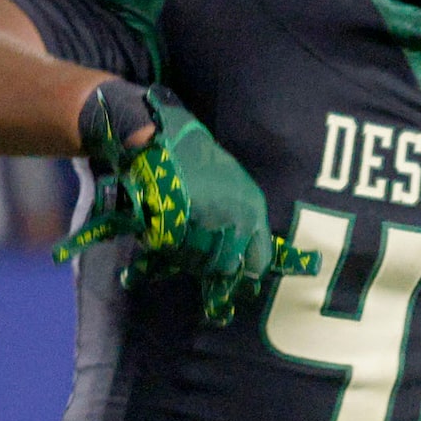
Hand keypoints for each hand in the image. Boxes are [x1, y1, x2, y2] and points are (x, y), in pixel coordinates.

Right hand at [58, 81, 315, 321]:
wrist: (159, 142)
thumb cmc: (198, 159)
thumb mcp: (234, 185)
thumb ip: (242, 218)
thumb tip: (245, 255)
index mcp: (253, 210)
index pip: (261, 259)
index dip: (249, 271)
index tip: (240, 278)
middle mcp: (236, 222)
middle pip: (227, 266)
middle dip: (214, 268)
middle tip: (201, 262)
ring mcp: (206, 227)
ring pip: (200, 263)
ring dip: (189, 260)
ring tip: (179, 244)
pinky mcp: (177, 229)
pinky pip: (176, 254)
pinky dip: (168, 251)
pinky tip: (162, 237)